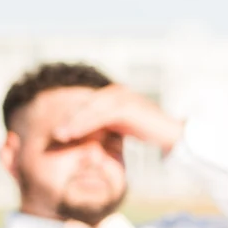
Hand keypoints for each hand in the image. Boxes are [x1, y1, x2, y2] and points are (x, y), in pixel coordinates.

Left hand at [50, 84, 182, 153]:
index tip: (56, 132)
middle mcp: (116, 92)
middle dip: (67, 119)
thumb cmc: (150, 131)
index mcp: (114, 95)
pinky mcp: (127, 106)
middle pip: (85, 105)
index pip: (86, 105)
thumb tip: (87, 133)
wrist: (174, 134)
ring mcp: (122, 96)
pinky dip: (84, 125)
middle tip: (53, 134)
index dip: (70, 118)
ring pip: (90, 109)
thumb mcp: (123, 126)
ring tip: (58, 135)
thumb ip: (106, 125)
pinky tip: (73, 134)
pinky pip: (100, 115)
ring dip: (72, 123)